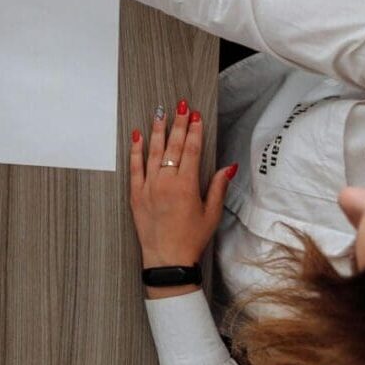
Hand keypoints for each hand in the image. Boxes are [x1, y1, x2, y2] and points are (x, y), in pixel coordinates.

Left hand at [129, 100, 236, 296]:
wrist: (167, 259)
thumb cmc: (192, 239)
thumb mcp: (211, 214)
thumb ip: (218, 187)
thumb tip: (229, 166)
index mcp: (186, 186)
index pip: (190, 150)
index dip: (194, 131)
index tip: (196, 115)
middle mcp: (166, 182)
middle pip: (173, 146)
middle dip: (178, 123)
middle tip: (181, 105)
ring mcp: (149, 186)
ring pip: (153, 151)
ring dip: (157, 130)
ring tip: (160, 112)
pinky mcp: (135, 193)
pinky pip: (134, 166)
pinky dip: (136, 149)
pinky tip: (137, 135)